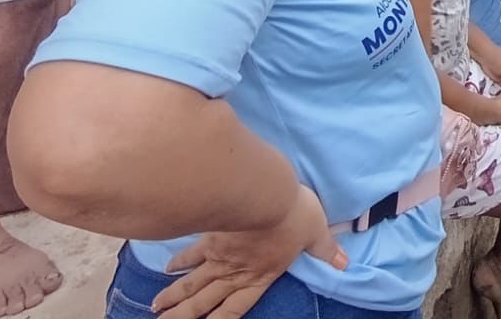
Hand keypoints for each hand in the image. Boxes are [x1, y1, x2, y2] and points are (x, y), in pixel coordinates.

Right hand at [153, 185, 344, 318]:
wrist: (267, 194)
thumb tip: (345, 263)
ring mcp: (219, 257)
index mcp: (261, 276)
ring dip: (174, 297)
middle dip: (185, 316)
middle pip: (205, 302)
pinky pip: (191, 254)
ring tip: (156, 309)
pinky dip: (178, 263)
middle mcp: (236, 273)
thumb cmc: (294, 215)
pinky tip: (166, 269)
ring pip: (192, 284)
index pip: (236, 308)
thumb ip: (326, 250)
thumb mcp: (316, 233)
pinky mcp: (210, 238)